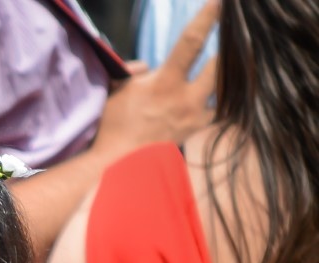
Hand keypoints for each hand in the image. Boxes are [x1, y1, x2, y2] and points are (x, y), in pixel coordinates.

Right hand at [92, 1, 217, 158]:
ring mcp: (195, 118)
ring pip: (223, 89)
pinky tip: (210, 102)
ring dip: (222, 79)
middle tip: (228, 44)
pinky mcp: (198, 134)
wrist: (120, 167)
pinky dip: (213, 104)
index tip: (221, 2)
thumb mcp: (116, 92)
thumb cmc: (113, 128)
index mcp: (165, 83)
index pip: (191, 42)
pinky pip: (215, 112)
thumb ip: (132, 73)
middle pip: (221, 64)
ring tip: (219, 75)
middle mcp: (186, 99)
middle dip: (226, 52)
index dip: (207, 18)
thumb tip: (147, 67)